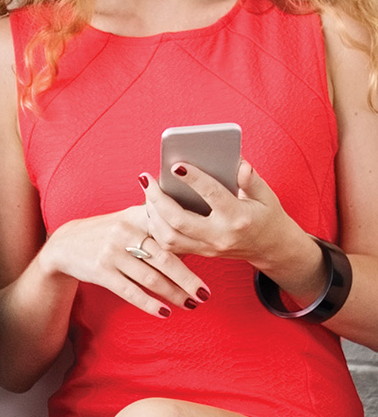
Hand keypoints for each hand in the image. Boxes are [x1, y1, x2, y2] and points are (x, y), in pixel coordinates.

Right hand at [39, 204, 209, 317]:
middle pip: (164, 258)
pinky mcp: (101, 272)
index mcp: (135, 216)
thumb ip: (155, 221)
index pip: (169, 230)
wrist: (65, 244)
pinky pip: (130, 292)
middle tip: (205, 294)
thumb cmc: (105, 232)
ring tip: (190, 304)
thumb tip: (193, 235)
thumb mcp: (126, 218)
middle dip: (188, 279)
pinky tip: (164, 313)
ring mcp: (112, 253)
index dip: (192, 245)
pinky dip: (149, 304)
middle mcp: (124, 233)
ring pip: (150, 278)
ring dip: (173, 294)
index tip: (211, 259)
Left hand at [142, 160, 304, 267]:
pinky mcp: (200, 253)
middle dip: (158, 198)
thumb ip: (251, 180)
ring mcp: (207, 248)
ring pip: (169, 237)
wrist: (270, 248)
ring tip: (147, 192)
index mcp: (238, 218)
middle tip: (147, 179)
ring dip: (153, 214)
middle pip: (179, 220)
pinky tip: (152, 210)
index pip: (212, 195)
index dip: (193, 179)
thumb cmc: (266, 216)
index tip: (176, 165)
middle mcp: (219, 236)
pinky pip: (170, 246)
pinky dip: (156, 228)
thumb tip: (239, 163)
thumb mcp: (266, 196)